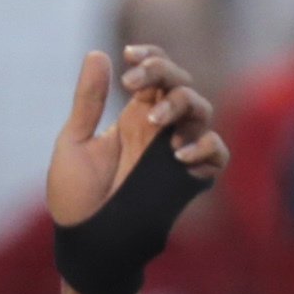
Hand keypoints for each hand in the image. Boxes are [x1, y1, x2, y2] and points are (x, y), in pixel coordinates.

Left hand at [47, 44, 228, 228]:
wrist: (85, 240)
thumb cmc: (76, 195)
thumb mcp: (75, 142)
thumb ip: (89, 100)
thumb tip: (97, 54)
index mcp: (135, 117)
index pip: (156, 75)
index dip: (150, 57)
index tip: (128, 52)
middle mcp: (161, 130)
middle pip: (181, 84)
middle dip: (164, 74)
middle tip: (133, 83)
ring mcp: (178, 152)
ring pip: (202, 111)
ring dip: (181, 106)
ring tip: (154, 120)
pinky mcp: (190, 179)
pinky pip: (218, 154)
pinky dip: (205, 148)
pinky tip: (178, 154)